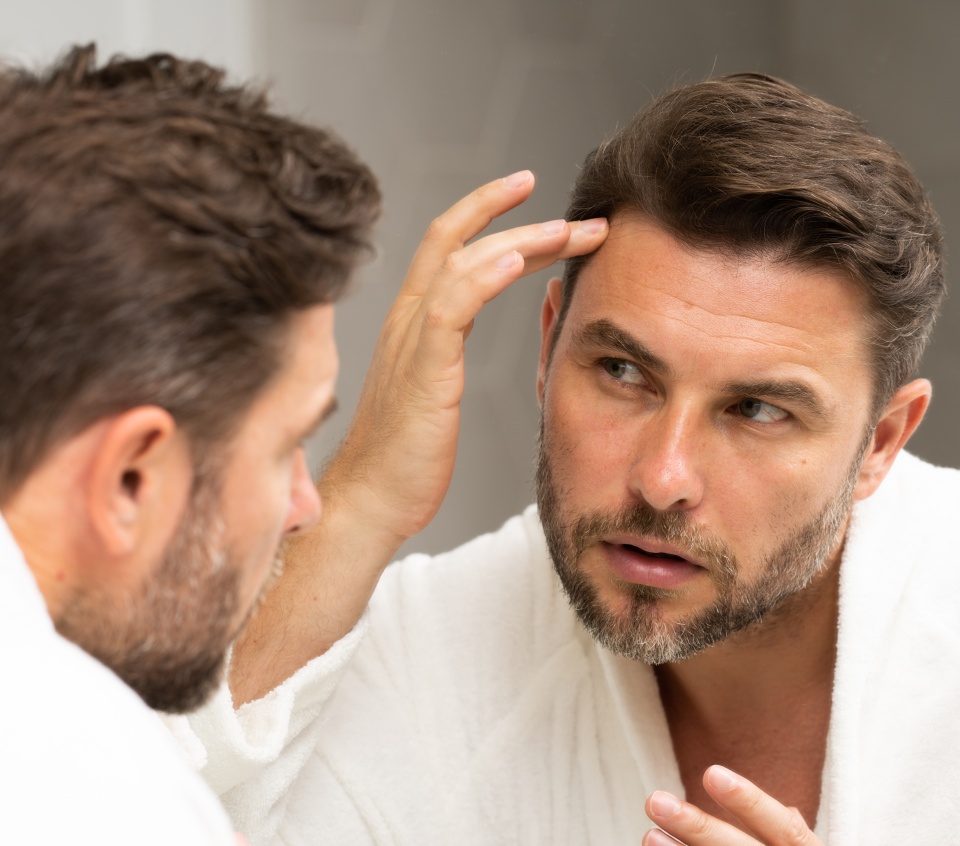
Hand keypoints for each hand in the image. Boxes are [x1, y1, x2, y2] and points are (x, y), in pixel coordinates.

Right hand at [322, 169, 607, 546]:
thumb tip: (464, 341)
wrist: (372, 500)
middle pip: (457, 239)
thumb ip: (443, 352)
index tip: (538, 196)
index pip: (449, 244)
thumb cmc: (404, 456)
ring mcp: (411, 340)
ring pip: (462, 262)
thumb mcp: (429, 388)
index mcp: (413, 321)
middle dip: (519, 216)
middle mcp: (407, 319)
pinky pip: (451, 308)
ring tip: (570, 232)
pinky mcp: (422, 370)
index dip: (490, 212)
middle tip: (583, 218)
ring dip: (521, 240)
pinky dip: (484, 277)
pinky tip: (517, 260)